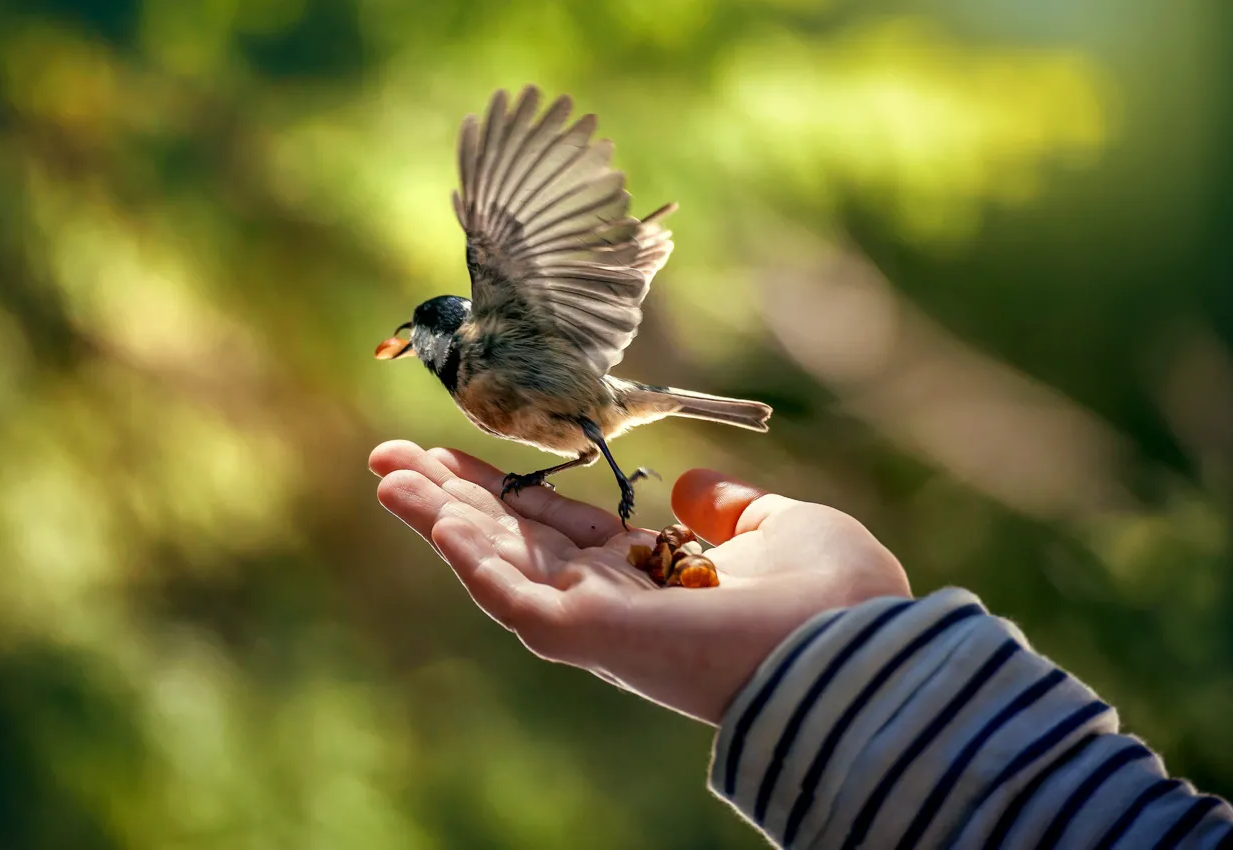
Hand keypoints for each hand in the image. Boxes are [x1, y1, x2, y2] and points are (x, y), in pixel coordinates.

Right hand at [369, 441, 911, 725]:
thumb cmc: (832, 594)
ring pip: (495, 565)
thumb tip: (690, 490)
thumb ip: (730, 509)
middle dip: (451, 500)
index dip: (509, 491)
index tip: (458, 457)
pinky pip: (508, 593)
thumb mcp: (781, 526)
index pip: (559, 527)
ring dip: (437, 520)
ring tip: (383, 475)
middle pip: (512, 542)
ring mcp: (595, 621)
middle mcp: (613, 601)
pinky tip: (427, 512)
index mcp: (652, 577)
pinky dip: (464, 555)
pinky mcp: (585, 634)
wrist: (848, 645)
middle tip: (388, 458)